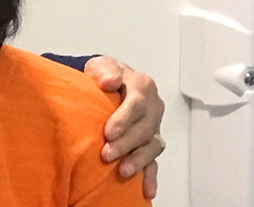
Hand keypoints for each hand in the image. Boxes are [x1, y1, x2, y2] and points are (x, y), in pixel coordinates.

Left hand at [85, 55, 163, 199]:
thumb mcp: (101, 65)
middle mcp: (153, 107)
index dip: (124, 119)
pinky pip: (154, 161)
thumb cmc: (104, 75)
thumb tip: (110, 81)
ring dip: (138, 160)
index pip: (137, 103)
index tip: (108, 132)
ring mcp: (154, 127)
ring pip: (152, 146)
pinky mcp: (150, 143)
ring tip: (122, 171)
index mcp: (142, 86)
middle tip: (107, 154)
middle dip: (127, 143)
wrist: (108, 83)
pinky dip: (151, 176)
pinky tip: (147, 190)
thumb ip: (105, 70)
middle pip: (145, 128)